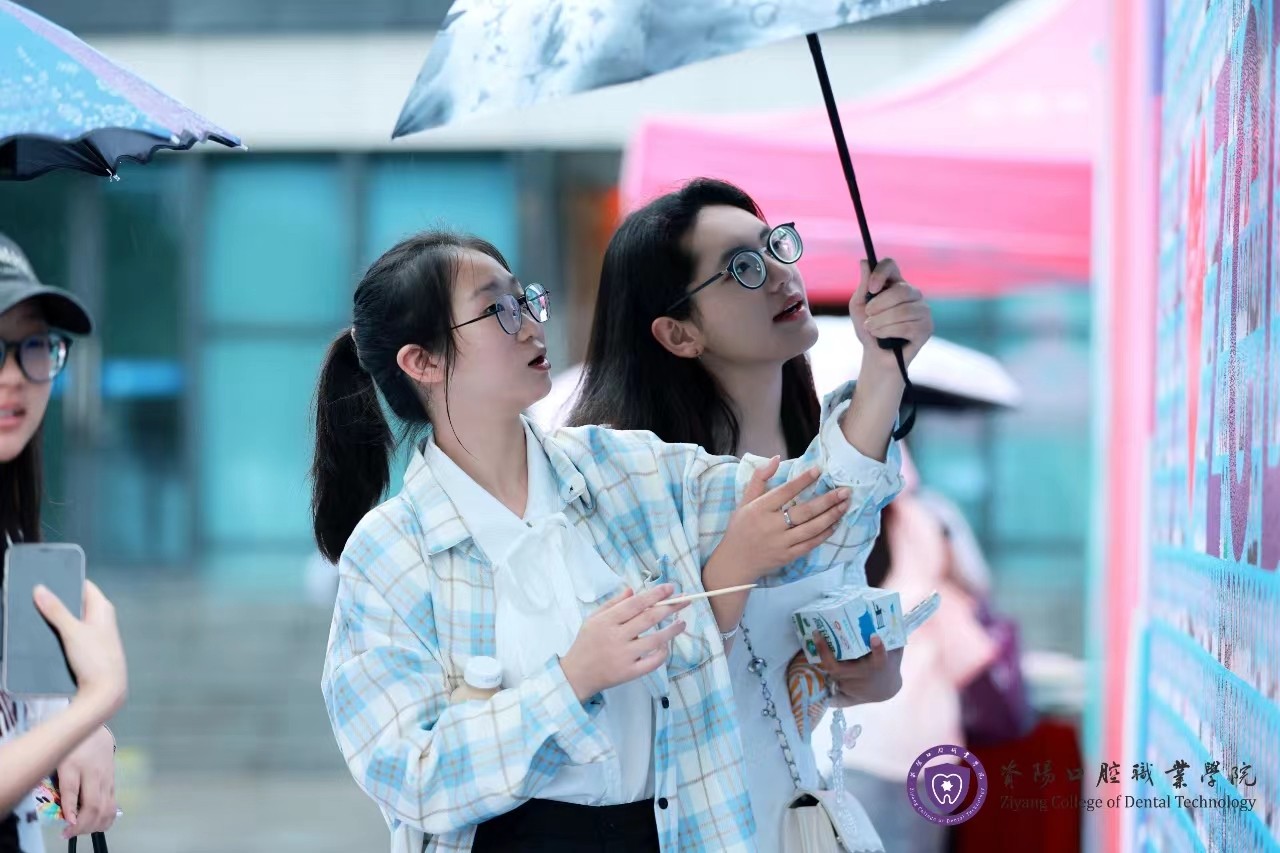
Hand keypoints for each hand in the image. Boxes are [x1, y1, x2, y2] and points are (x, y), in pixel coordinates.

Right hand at [34, 580, 127, 715]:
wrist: (105, 692)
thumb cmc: (95, 660)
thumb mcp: (72, 631)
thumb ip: (56, 610)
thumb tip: (40, 589)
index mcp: (103, 608)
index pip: (83, 586)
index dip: (66, 581)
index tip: (45, 578)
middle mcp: (102, 619)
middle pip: (75, 603)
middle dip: (57, 601)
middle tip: (33, 598)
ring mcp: (96, 634)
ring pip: (72, 620)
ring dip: (56, 619)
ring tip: (34, 615)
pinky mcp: (89, 649)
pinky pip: (71, 635)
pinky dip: (59, 633)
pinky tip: (44, 636)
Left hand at [54, 725, 116, 838]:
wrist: (94, 731)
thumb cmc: (70, 747)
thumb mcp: (56, 761)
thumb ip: (55, 783)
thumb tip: (57, 808)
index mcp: (74, 764)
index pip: (72, 790)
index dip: (70, 810)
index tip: (67, 825)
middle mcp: (94, 773)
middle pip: (93, 805)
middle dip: (81, 825)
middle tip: (67, 833)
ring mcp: (106, 779)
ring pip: (105, 808)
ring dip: (93, 825)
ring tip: (79, 831)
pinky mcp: (113, 783)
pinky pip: (113, 806)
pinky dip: (105, 820)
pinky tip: (95, 826)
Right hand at [559, 585, 688, 701]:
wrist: (576, 675)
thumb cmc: (586, 643)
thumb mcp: (593, 619)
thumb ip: (613, 603)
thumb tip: (633, 590)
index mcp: (607, 621)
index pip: (636, 604)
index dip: (655, 594)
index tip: (670, 588)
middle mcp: (616, 637)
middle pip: (648, 619)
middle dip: (669, 607)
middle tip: (685, 600)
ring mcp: (624, 656)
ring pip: (655, 640)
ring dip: (672, 630)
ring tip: (682, 622)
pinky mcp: (629, 673)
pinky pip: (652, 662)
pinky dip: (663, 653)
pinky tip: (666, 645)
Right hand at [712, 460, 850, 582]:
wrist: (735, 562)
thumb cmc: (740, 528)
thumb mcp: (745, 501)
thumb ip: (760, 478)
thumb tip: (776, 458)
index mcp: (759, 509)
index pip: (785, 491)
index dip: (803, 480)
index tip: (819, 470)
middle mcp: (771, 526)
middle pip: (804, 511)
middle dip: (827, 500)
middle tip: (845, 491)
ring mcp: (780, 543)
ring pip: (811, 528)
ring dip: (831, 516)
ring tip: (845, 505)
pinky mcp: (787, 556)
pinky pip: (810, 544)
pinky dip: (824, 534)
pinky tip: (835, 524)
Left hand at [815, 633, 902, 705]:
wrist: (885, 689)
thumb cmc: (888, 664)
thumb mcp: (893, 651)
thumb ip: (891, 637)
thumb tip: (886, 615)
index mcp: (880, 665)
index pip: (880, 658)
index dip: (878, 649)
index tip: (874, 637)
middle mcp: (864, 676)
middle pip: (840, 669)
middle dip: (826, 653)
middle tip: (817, 634)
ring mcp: (852, 685)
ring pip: (833, 671)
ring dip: (822, 655)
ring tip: (815, 637)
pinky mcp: (845, 690)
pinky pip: (831, 678)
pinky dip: (824, 665)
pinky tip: (817, 651)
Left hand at [849, 259, 933, 371]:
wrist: (875, 356)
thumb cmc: (868, 329)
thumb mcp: (859, 307)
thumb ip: (863, 286)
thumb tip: (864, 262)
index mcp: (894, 284)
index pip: (891, 265)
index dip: (880, 273)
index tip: (871, 289)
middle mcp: (912, 294)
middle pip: (901, 289)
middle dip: (879, 305)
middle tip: (869, 316)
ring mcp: (922, 310)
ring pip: (903, 310)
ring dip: (881, 322)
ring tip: (872, 329)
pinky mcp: (927, 328)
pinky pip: (908, 327)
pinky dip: (889, 332)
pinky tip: (882, 337)